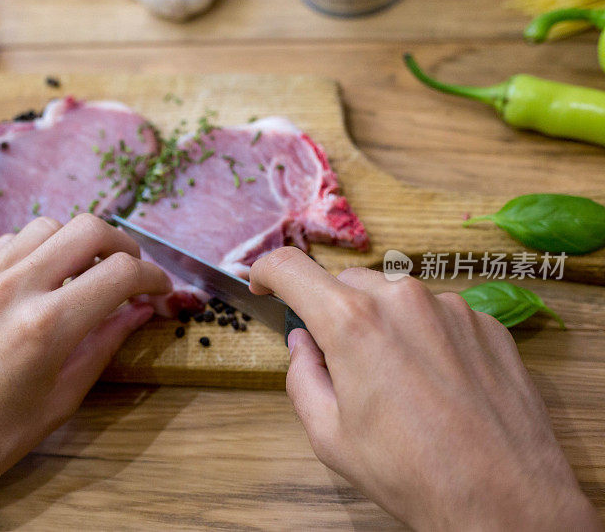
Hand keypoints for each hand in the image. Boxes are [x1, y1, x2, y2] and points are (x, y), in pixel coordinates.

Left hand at [0, 215, 170, 530]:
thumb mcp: (60, 399)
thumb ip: (104, 345)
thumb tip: (140, 310)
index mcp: (45, 327)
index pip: (119, 274)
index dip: (153, 277)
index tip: (160, 289)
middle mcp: (12, 289)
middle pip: (87, 228)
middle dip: (122, 245)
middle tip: (130, 272)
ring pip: (46, 226)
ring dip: (76, 244)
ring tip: (84, 276)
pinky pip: (8, 242)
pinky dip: (37, 250)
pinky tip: (41, 280)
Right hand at [250, 248, 600, 530]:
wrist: (505, 500)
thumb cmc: (413, 473)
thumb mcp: (329, 435)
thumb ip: (302, 377)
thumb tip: (302, 343)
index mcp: (352, 323)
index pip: (291, 269)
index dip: (268, 272)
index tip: (265, 284)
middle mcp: (402, 299)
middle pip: (346, 284)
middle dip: (333, 313)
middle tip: (343, 364)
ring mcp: (450, 307)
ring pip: (394, 297)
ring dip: (383, 324)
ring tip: (399, 382)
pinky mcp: (486, 322)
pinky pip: (438, 314)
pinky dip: (425, 335)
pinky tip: (436, 383)